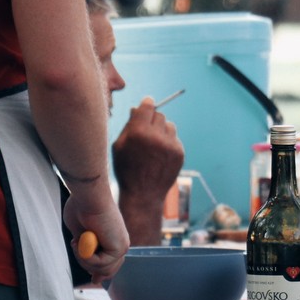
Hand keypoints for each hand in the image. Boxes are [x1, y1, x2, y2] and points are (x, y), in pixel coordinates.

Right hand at [63, 190, 129, 283]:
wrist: (88, 196)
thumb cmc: (81, 207)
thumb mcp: (81, 232)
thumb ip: (85, 247)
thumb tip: (84, 255)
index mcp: (112, 239)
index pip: (111, 264)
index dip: (102, 273)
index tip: (94, 280)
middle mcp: (120, 244)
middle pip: (107, 271)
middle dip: (89, 266)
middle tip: (76, 246)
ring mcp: (121, 247)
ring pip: (101, 269)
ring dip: (83, 258)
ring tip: (77, 241)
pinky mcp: (119, 249)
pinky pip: (100, 264)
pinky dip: (86, 256)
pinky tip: (82, 242)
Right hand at [113, 98, 184, 245]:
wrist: (143, 194)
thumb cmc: (126, 170)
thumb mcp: (119, 146)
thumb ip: (128, 125)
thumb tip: (137, 108)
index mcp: (138, 132)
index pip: (148, 106)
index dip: (146, 105)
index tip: (146, 105)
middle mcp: (156, 136)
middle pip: (159, 114)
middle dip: (152, 119)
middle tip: (146, 130)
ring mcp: (170, 145)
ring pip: (169, 125)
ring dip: (162, 130)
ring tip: (153, 144)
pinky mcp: (179, 153)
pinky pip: (175, 138)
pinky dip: (168, 142)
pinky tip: (159, 155)